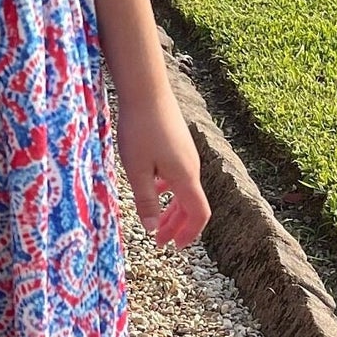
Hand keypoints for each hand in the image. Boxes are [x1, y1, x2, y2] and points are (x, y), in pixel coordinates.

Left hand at [114, 84, 211, 250]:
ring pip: (185, 189)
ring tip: (156, 221)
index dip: (189, 233)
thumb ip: (146, 200)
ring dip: (172, 209)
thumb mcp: (137, 169)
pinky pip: (179, 174)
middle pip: (192, 204)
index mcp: (186, 176)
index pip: (199, 214)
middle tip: (160, 240)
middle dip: (178, 226)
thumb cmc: (139, 129)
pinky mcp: (178, 142)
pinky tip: (154, 188)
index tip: (174, 246)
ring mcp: (186, 153)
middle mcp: (192, 166)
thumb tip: (151, 228)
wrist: (146, 90)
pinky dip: (169, 189)